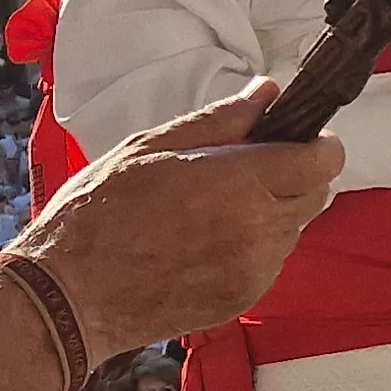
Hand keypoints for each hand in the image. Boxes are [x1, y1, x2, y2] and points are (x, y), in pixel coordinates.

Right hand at [6, 80, 345, 358]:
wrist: (67, 296)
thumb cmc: (96, 215)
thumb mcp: (150, 148)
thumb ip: (219, 120)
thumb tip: (267, 92)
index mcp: (240, 183)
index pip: (323, 160)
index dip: (317, 144)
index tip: (296, 137)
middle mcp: (258, 229)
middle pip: (317, 193)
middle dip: (297, 174)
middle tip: (251, 167)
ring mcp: (255, 269)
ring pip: (295, 228)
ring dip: (275, 211)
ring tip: (218, 207)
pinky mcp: (243, 298)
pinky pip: (271, 262)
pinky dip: (255, 246)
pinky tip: (208, 241)